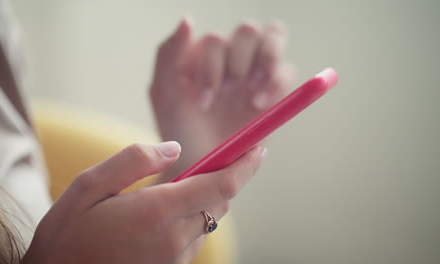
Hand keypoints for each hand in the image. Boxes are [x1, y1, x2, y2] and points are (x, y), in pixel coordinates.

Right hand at [21, 142, 263, 263]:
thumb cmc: (68, 235)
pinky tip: (163, 215)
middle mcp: (175, 238)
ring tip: (175, 189)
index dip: (246, 164)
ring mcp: (175, 258)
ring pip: (208, 220)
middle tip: (213, 160)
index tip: (258, 148)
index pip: (222, 184)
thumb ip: (134, 160)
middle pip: (220, 201)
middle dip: (224, 177)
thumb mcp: (89, 186)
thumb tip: (174, 149)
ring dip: (204, 199)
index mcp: (158, 211)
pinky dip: (191, 219)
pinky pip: (194, 238)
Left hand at [150, 18, 294, 179]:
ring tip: (253, 96)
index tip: (204, 103)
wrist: (203, 163)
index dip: (212, 69)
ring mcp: (254, 72)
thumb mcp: (164, 92)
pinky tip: (260, 105)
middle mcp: (230, 59)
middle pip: (248, 31)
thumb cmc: (180, 129)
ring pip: (274, 36)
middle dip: (239, 61)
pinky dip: (277, 83)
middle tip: (231, 90)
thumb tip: (188, 20)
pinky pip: (287, 70)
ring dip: (267, 60)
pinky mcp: (273, 90)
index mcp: (203, 56)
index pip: (215, 40)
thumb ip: (168, 53)